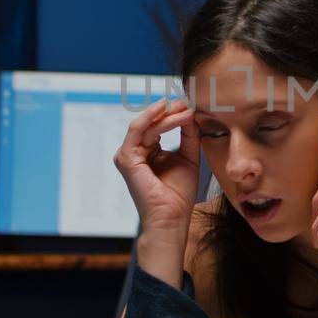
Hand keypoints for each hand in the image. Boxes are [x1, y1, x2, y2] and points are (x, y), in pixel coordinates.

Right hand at [115, 98, 200, 264]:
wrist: (172, 216)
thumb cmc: (179, 194)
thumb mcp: (189, 157)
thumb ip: (189, 135)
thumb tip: (190, 112)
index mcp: (148, 151)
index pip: (158, 125)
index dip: (174, 113)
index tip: (191, 104)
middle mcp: (136, 151)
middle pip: (151, 122)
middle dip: (170, 110)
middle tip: (187, 101)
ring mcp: (128, 155)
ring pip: (146, 124)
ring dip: (166, 114)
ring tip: (184, 107)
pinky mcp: (126, 158)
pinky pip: (138, 130)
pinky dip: (154, 118)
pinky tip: (169, 112)